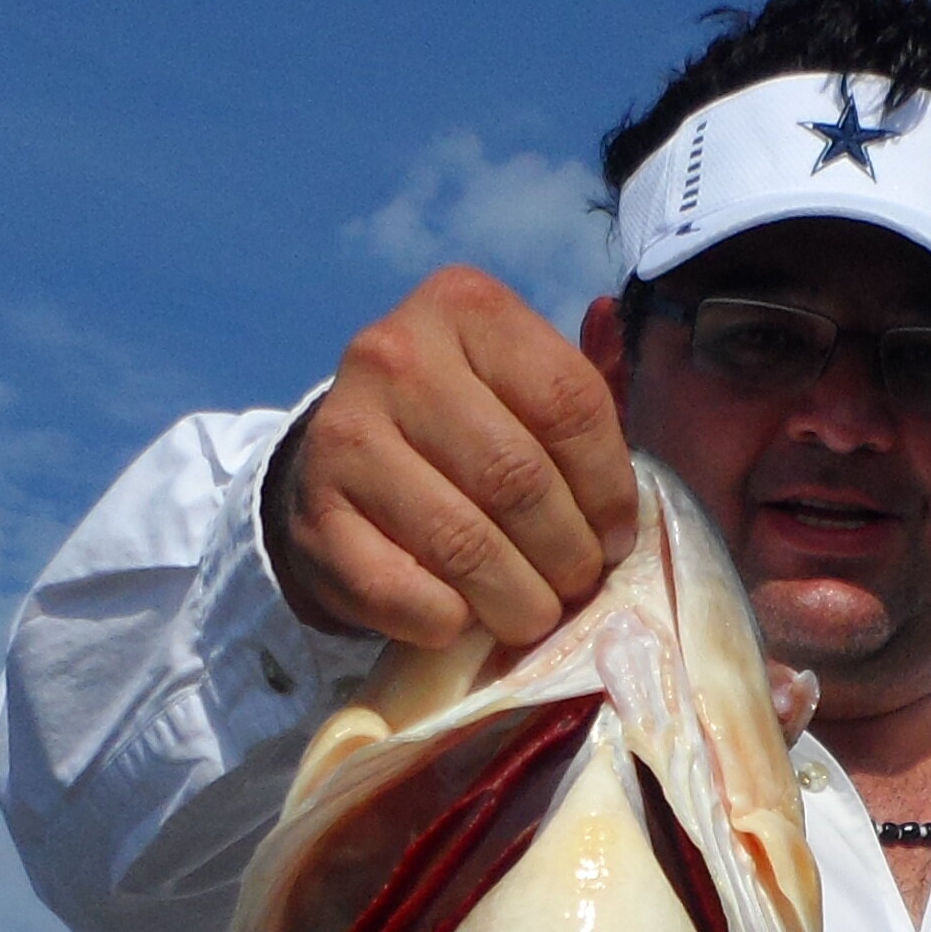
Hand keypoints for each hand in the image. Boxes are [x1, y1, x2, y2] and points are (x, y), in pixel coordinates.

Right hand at [268, 267, 638, 651]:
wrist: (338, 475)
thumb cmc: (459, 434)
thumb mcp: (518, 387)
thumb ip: (579, 393)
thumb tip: (613, 360)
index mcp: (464, 308)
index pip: (569, 402)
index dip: (610, 489)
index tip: (615, 538)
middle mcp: (396, 356)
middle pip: (519, 477)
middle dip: (569, 554)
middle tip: (577, 585)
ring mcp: (344, 436)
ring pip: (465, 544)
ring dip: (519, 602)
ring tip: (534, 615)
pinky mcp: (315, 520)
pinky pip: (405, 593)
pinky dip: (450, 623)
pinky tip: (463, 619)